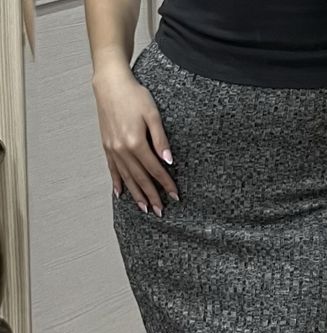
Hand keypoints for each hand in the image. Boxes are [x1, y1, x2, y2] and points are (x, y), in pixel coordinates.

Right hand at [92, 65, 178, 216]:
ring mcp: (112, 149)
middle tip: (160, 211)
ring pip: (126, 177)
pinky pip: (112, 169)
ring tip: (144, 208)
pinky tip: (120, 194)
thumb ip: (161, 139)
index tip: (175, 196)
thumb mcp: (153, 114)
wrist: (109, 82)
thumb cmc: (134, 95)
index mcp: (135, 142)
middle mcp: (122, 149)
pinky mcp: (106, 145)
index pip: (155, 169)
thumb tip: (169, 162)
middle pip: (140, 178)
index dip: (166, 184)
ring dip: (136, 194)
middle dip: (151, 196)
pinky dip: (117, 182)